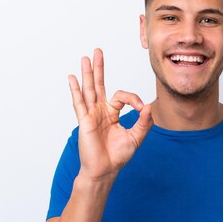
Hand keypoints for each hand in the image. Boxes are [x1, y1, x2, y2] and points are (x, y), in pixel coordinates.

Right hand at [68, 48, 152, 179]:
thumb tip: (150, 106)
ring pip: (89, 89)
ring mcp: (91, 115)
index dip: (134, 99)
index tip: (143, 109)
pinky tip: (72, 78)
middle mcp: (100, 111)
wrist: (105, 171)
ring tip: (85, 58)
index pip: (121, 96)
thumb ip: (144, 122)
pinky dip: (75, 90)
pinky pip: (79, 103)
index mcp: (111, 113)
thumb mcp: (136, 137)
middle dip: (99, 68)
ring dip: (88, 73)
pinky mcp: (85, 122)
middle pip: (99, 84)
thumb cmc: (118, 156)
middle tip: (98, 51)